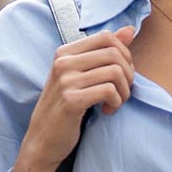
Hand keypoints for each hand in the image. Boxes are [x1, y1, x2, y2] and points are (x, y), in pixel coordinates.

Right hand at [21, 28, 134, 171]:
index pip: (107, 36)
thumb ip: (103, 53)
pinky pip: (109, 91)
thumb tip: (129, 30)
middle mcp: (63, 62)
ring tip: (115, 103)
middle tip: (122, 92)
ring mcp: (65, 81)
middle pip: (114, 53)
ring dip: (124, 91)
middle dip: (128, 74)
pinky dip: (116, 103)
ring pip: (115, 72)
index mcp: (65, 52)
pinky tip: (107, 111)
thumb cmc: (64, 108)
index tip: (121, 74)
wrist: (42, 140)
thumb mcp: (81, 76)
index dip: (124, 54)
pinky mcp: (71, 100)